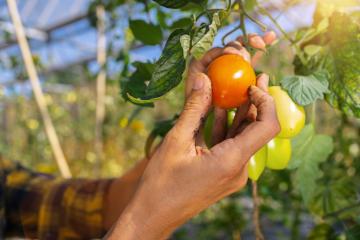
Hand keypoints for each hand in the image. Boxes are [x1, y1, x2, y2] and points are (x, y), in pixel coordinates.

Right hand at [107, 60, 279, 239]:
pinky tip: (218, 109)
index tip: (251, 84)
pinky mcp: (223, 173)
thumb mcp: (175, 141)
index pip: (267, 126)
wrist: (154, 215)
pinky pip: (231, 145)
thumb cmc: (161, 183)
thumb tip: (203, 79)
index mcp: (231, 161)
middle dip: (254, 101)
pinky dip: (226, 127)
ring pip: (244, 137)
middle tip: (251, 76)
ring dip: (239, 113)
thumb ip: (193, 109)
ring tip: (234, 87)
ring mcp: (232, 173)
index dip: (265, 101)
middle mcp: (238, 169)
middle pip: (257, 129)